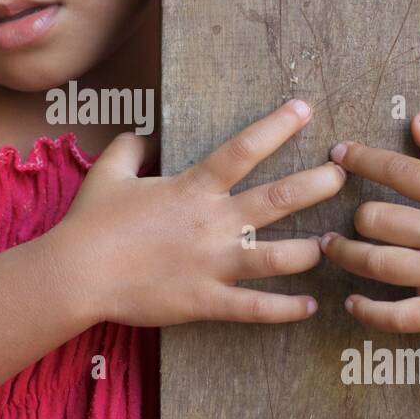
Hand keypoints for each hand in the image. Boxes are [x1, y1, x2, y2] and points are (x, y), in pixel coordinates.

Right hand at [54, 98, 345, 327]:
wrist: (76, 273)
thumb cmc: (91, 222)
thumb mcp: (108, 173)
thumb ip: (129, 149)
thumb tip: (141, 135)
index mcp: (192, 188)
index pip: (244, 150)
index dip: (277, 126)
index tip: (305, 110)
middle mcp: (212, 223)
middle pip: (277, 200)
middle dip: (316, 185)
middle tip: (343, 175)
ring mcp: (212, 264)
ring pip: (277, 256)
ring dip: (310, 250)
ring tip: (333, 244)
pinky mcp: (206, 301)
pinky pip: (254, 307)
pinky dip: (286, 308)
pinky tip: (310, 305)